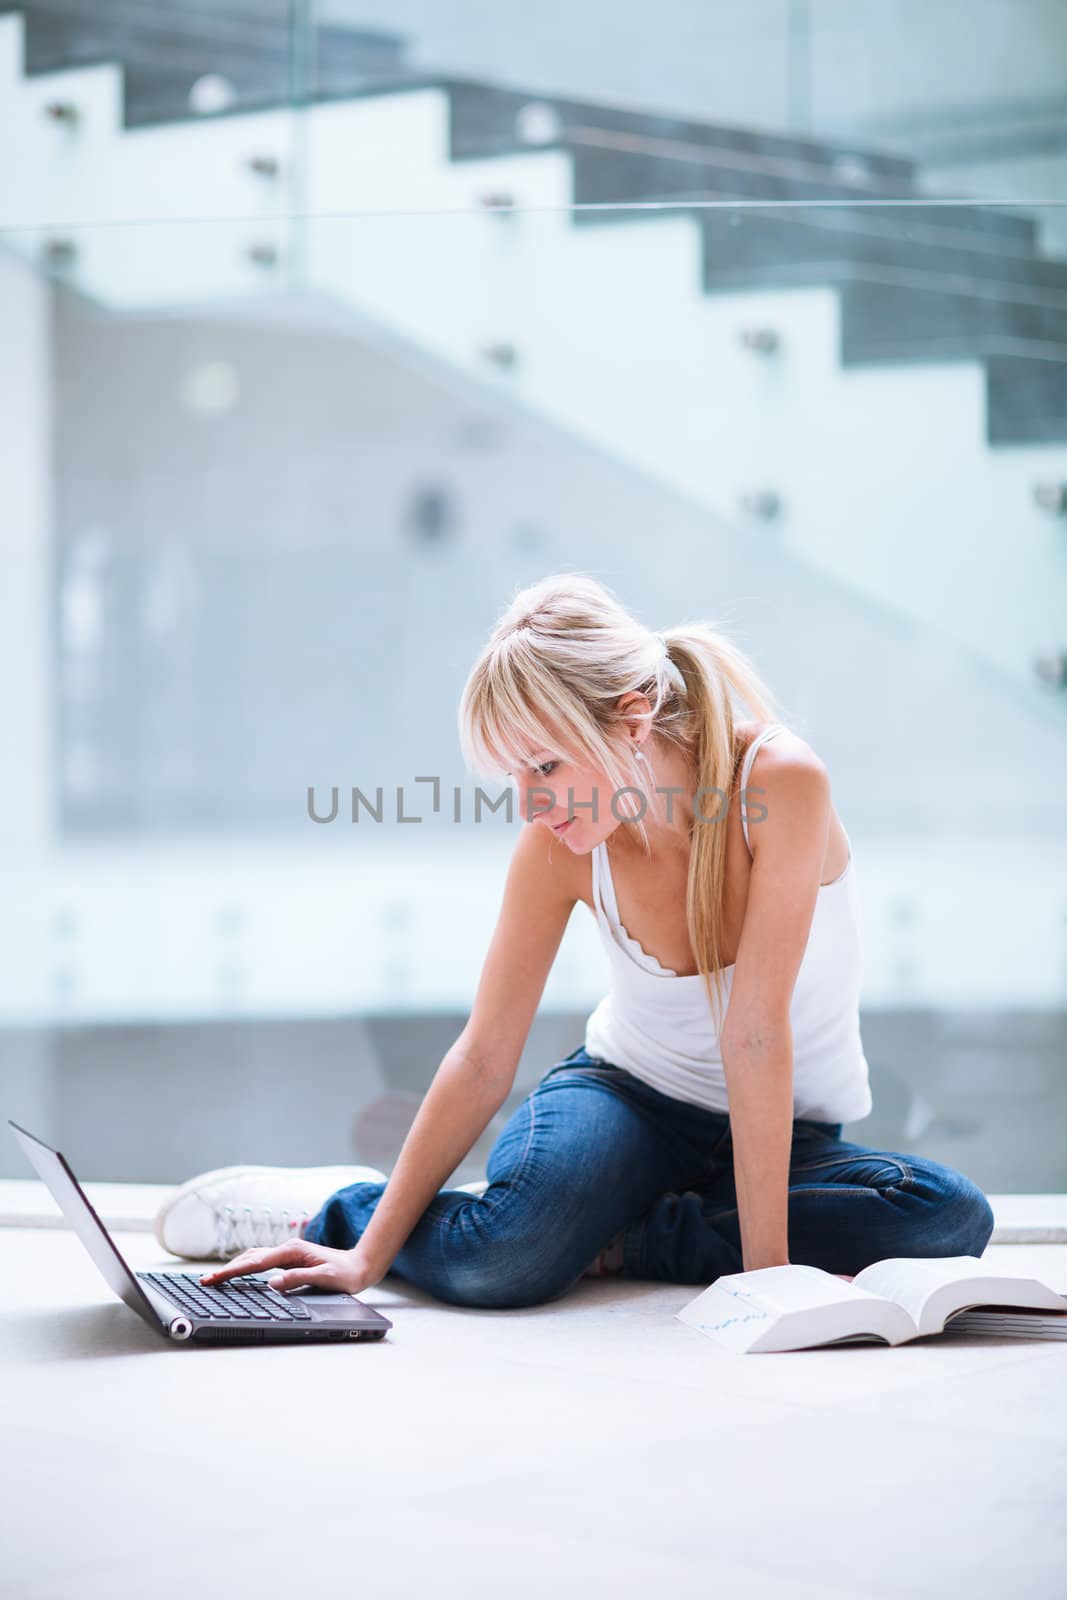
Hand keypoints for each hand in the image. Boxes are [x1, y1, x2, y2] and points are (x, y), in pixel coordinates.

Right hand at [199, 1239, 382, 1294]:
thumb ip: (298, 1279)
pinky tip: (241, 1272)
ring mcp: (289, 1252)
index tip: (213, 1279)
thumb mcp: (325, 1278)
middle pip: (250, 1257)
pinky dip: (247, 1266)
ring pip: (255, 1257)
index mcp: (292, 1252)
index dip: (232, 1272)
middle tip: (206, 1281)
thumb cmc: (346, 1274)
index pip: (255, 1263)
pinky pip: (262, 1261)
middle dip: (227, 1269)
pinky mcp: (291, 1258)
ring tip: (217, 1278)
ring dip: (235, 1267)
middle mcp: (288, 1249)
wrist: (362, 1265)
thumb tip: (273, 1283)